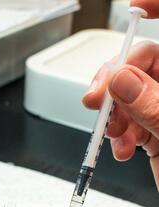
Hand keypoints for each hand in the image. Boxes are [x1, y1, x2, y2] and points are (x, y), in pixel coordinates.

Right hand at [83, 0, 158, 189]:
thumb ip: (153, 105)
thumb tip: (121, 79)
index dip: (157, 9)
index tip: (136, 6)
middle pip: (141, 64)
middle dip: (114, 81)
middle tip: (97, 99)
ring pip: (127, 96)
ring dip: (113, 116)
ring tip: (114, 135)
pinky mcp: (154, 132)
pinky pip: (127, 123)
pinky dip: (117, 137)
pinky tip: (122, 150)